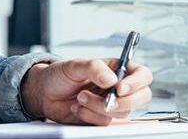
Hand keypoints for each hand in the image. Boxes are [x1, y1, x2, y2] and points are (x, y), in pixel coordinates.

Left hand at [20, 59, 152, 124]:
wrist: (45, 93)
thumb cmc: (60, 74)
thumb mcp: (74, 65)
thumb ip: (94, 68)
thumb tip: (111, 80)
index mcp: (117, 69)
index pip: (142, 75)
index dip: (137, 83)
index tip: (119, 89)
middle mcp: (118, 87)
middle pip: (141, 97)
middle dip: (122, 102)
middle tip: (105, 101)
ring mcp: (111, 104)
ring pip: (122, 113)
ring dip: (98, 107)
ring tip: (80, 97)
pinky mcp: (101, 117)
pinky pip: (105, 122)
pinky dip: (89, 116)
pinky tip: (77, 108)